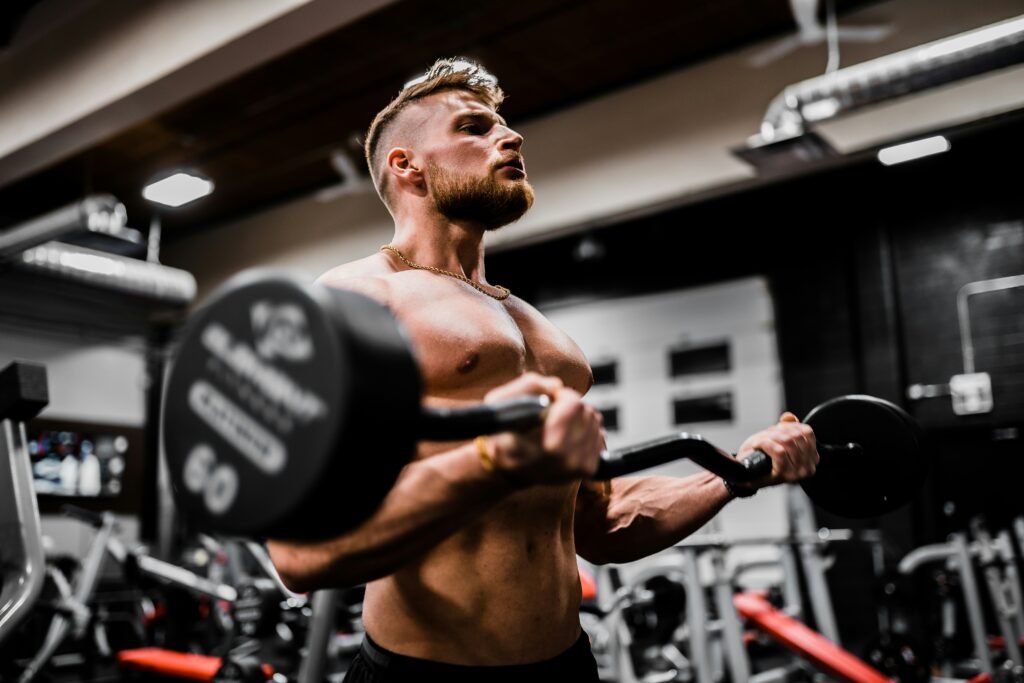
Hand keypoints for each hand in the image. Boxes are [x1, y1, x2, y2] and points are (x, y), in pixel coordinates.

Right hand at [482, 372, 604, 484]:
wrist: (509, 469)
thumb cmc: (503, 435)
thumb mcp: (500, 403)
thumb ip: (529, 386)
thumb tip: (557, 385)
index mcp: (552, 447)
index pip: (574, 405)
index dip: (562, 396)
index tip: (551, 398)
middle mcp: (570, 460)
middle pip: (586, 411)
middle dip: (570, 406)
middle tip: (553, 412)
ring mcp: (581, 467)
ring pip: (595, 421)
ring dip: (578, 417)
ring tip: (558, 424)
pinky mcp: (590, 469)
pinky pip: (599, 435)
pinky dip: (585, 430)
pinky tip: (568, 436)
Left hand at [736, 412, 818, 487]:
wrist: (747, 473)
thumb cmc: (763, 456)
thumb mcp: (778, 438)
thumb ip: (787, 427)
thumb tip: (789, 416)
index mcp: (812, 458)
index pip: (807, 432)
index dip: (790, 425)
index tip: (778, 428)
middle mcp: (808, 467)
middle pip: (795, 436)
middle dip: (777, 431)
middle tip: (766, 435)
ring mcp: (797, 472)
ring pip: (787, 442)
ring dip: (770, 437)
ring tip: (761, 440)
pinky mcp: (784, 473)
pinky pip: (778, 451)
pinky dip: (765, 444)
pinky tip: (757, 444)